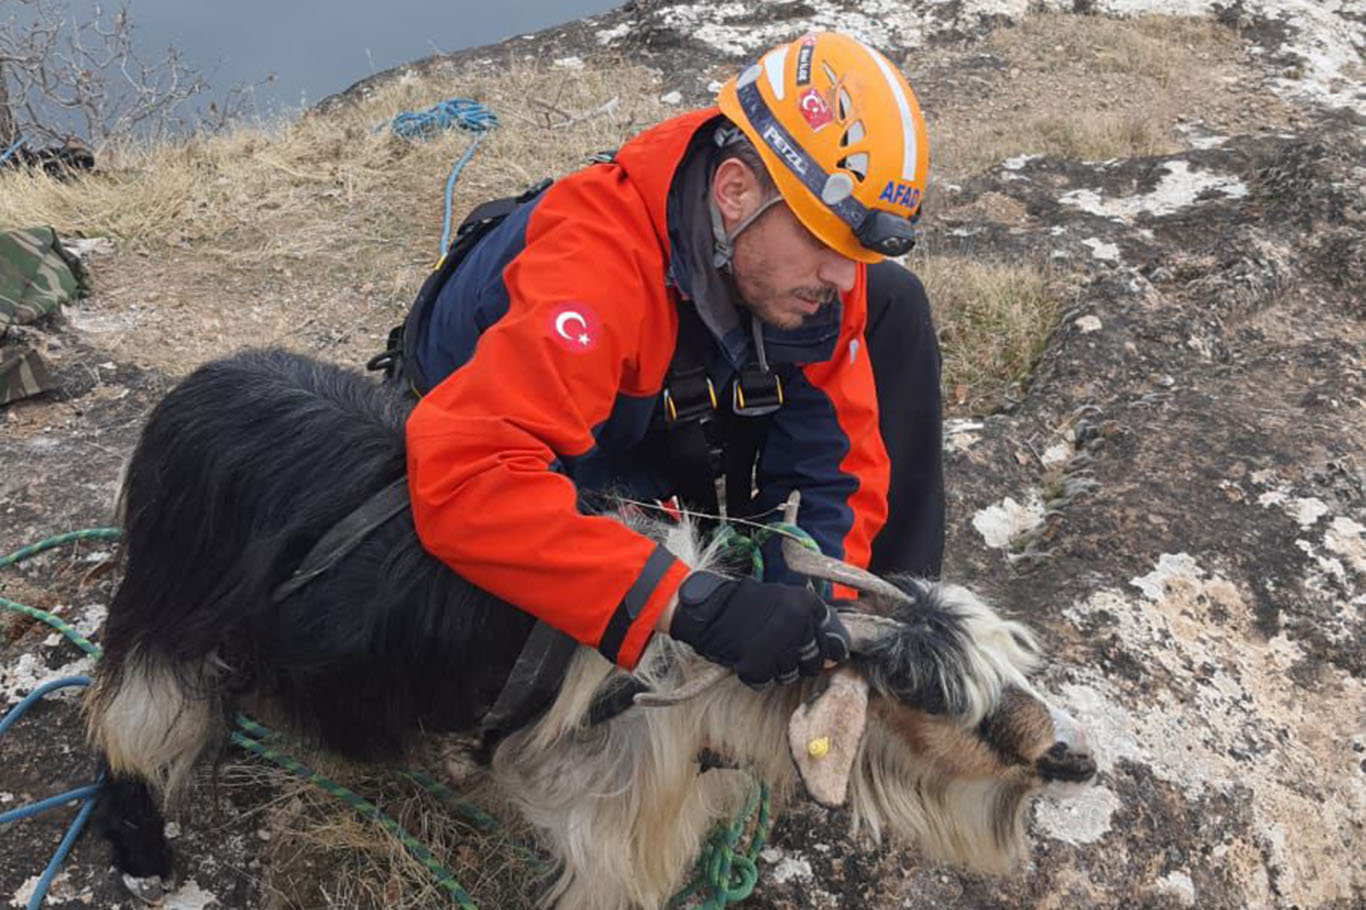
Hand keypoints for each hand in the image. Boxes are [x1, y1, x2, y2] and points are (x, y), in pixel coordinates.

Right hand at [668, 571, 850, 687]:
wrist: (709, 609)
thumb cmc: (745, 604)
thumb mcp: (782, 599)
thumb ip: (808, 621)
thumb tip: (833, 655)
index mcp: (805, 604)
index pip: (831, 637)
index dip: (823, 645)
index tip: (813, 648)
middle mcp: (796, 624)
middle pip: (814, 660)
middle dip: (802, 662)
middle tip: (781, 652)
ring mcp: (778, 646)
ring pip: (792, 673)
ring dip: (779, 669)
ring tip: (763, 653)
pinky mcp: (759, 666)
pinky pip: (768, 681)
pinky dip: (759, 676)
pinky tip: (750, 660)